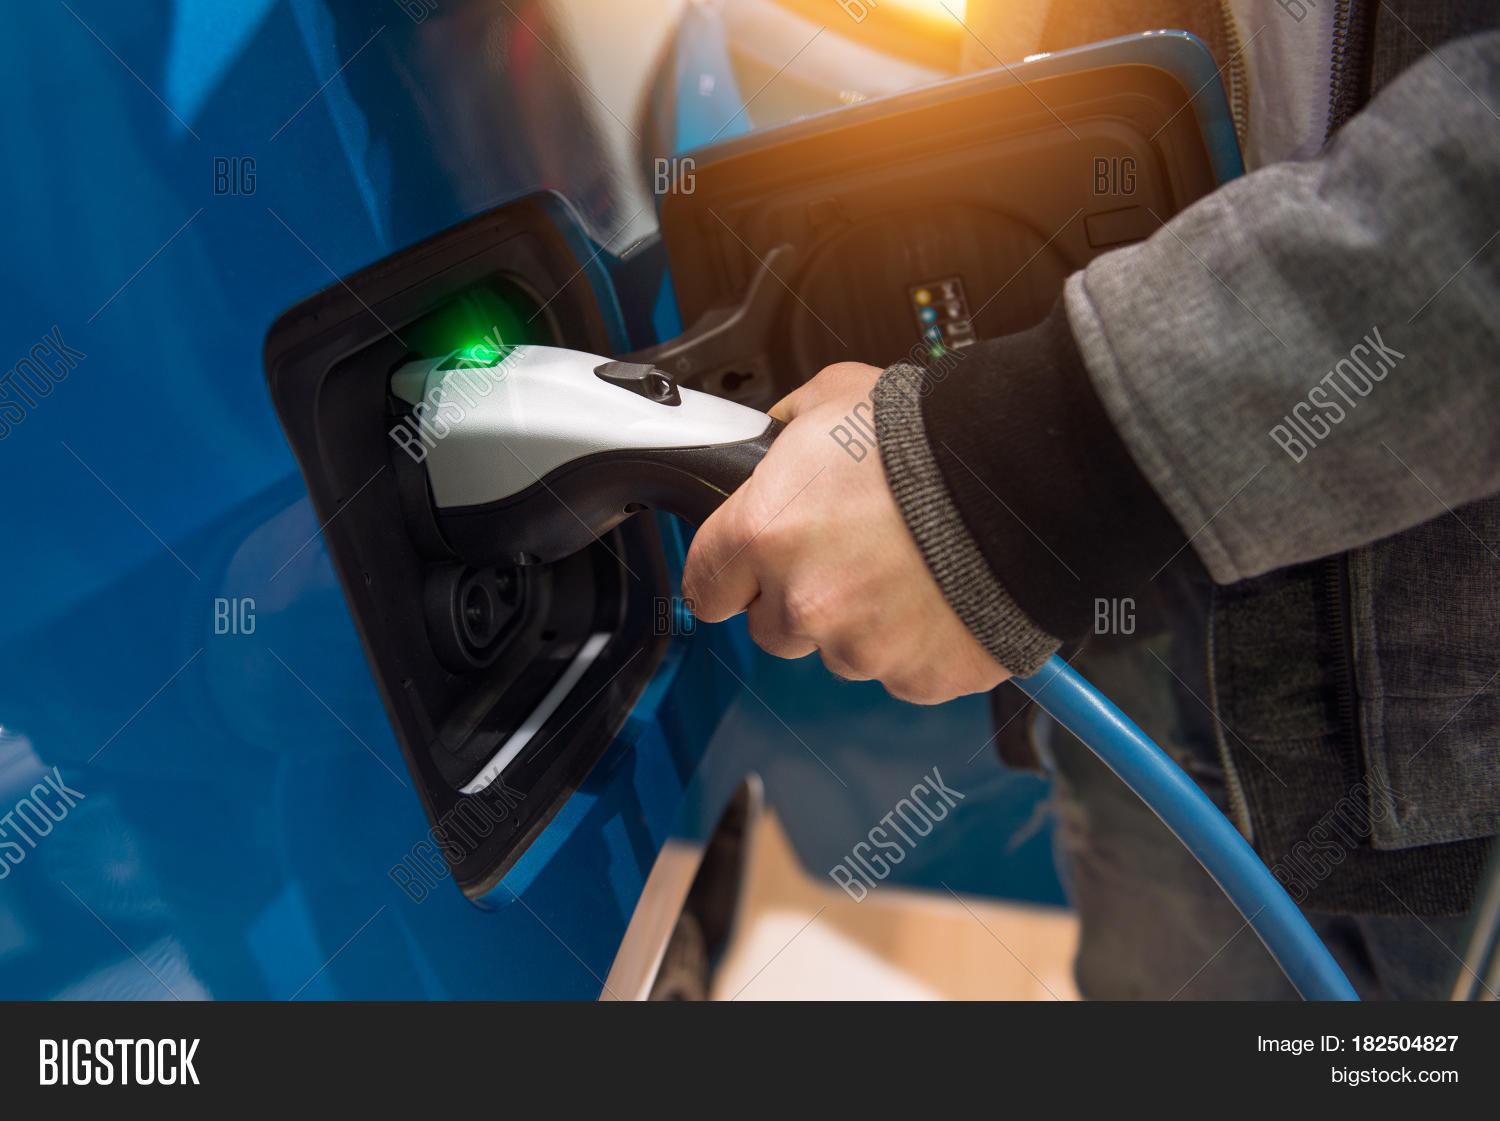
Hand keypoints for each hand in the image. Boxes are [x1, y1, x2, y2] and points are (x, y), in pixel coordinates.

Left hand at [682, 362, 1009, 704]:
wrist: (1030, 478)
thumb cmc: (934, 434)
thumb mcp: (836, 397)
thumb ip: (784, 431)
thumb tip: (770, 442)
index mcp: (766, 532)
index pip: (705, 585)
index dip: (727, 574)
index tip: (744, 570)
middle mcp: (805, 600)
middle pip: (770, 628)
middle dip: (798, 597)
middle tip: (846, 554)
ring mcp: (864, 647)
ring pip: (838, 652)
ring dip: (859, 621)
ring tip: (906, 567)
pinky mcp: (919, 676)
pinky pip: (901, 671)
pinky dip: (916, 642)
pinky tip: (939, 594)